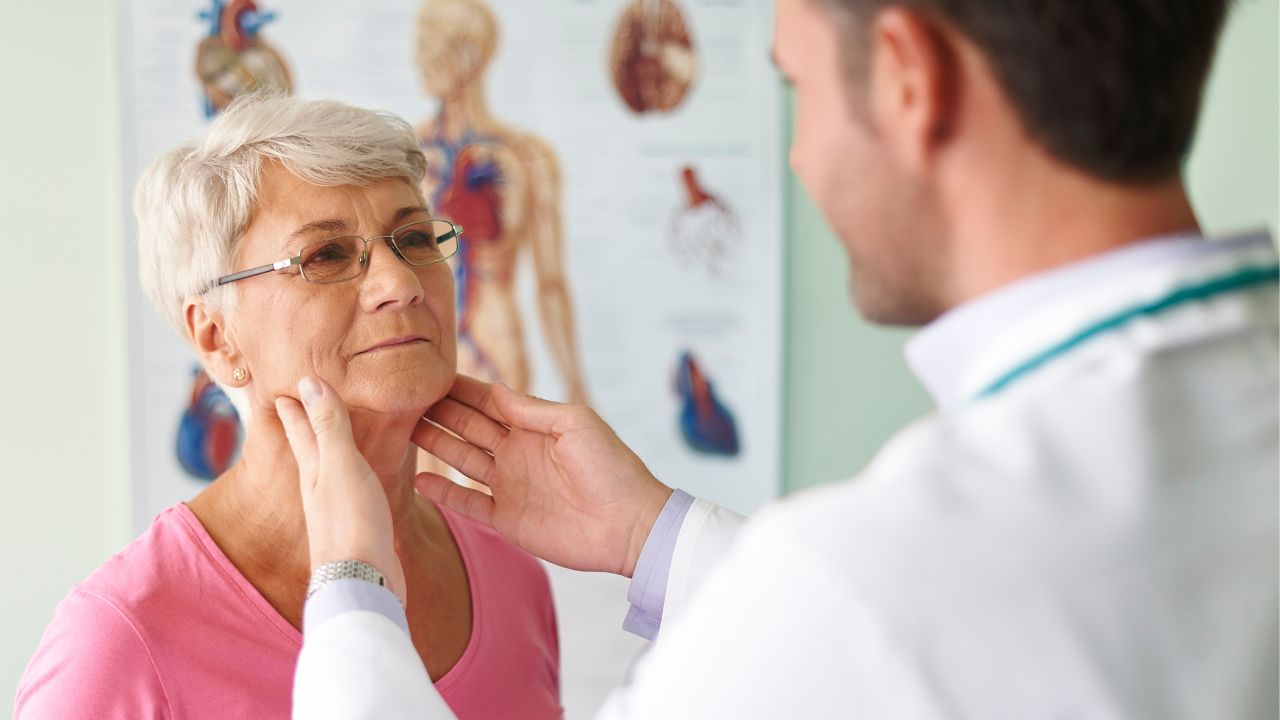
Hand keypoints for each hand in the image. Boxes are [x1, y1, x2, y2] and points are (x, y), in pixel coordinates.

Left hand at [276, 376, 406, 602]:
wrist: (364, 581)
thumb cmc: (351, 523)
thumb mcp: (341, 466)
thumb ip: (329, 425)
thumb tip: (309, 383)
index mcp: (314, 469)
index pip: (298, 428)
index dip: (291, 405)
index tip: (280, 386)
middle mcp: (321, 487)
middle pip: (308, 446)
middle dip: (301, 423)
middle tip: (294, 400)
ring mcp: (338, 507)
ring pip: (329, 466)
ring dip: (327, 445)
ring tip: (330, 430)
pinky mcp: (360, 523)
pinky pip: (353, 485)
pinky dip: (353, 470)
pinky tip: (361, 475)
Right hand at [414, 376, 672, 576]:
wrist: (629, 524)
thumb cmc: (611, 468)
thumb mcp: (576, 425)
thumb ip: (532, 410)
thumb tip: (495, 388)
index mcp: (534, 426)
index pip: (488, 401)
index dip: (459, 388)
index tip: (427, 373)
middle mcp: (516, 452)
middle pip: (468, 427)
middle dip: (437, 411)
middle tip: (400, 396)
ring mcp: (509, 485)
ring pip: (461, 460)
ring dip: (433, 445)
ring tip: (399, 430)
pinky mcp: (507, 519)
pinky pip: (467, 502)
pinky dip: (443, 492)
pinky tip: (417, 479)